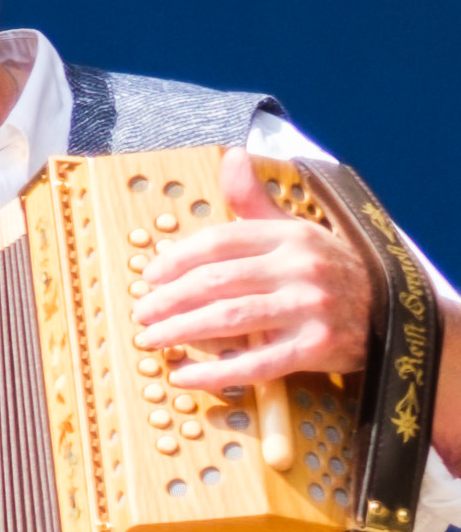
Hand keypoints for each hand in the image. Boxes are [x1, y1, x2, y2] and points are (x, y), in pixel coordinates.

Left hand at [135, 160, 379, 393]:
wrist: (390, 313)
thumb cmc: (328, 270)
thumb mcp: (296, 230)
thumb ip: (255, 201)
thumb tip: (232, 155)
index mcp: (291, 237)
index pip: (221, 242)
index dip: (177, 260)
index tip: (150, 276)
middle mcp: (301, 268)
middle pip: (217, 282)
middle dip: (169, 300)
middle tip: (141, 314)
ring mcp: (310, 307)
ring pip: (229, 319)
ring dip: (181, 332)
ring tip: (152, 340)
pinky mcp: (317, 346)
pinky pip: (255, 363)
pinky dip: (214, 372)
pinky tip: (185, 376)